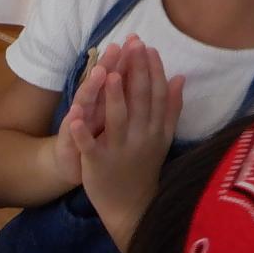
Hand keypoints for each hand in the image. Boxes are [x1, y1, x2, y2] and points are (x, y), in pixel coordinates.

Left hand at [78, 39, 183, 245]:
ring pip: (117, 120)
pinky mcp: (98, 164)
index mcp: (155, 129)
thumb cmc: (145, 166)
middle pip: (139, 100)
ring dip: (113, 97)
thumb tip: (180, 77)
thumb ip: (171, 108)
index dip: (152, 70)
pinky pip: (90, 146)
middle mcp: (141, 137)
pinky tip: (74, 117)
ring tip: (109, 73)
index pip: (156, 94)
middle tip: (132, 45)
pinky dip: (82, 133)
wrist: (132, 207)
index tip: (148, 47)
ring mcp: (119, 150)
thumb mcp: (163, 138)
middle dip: (136, 72)